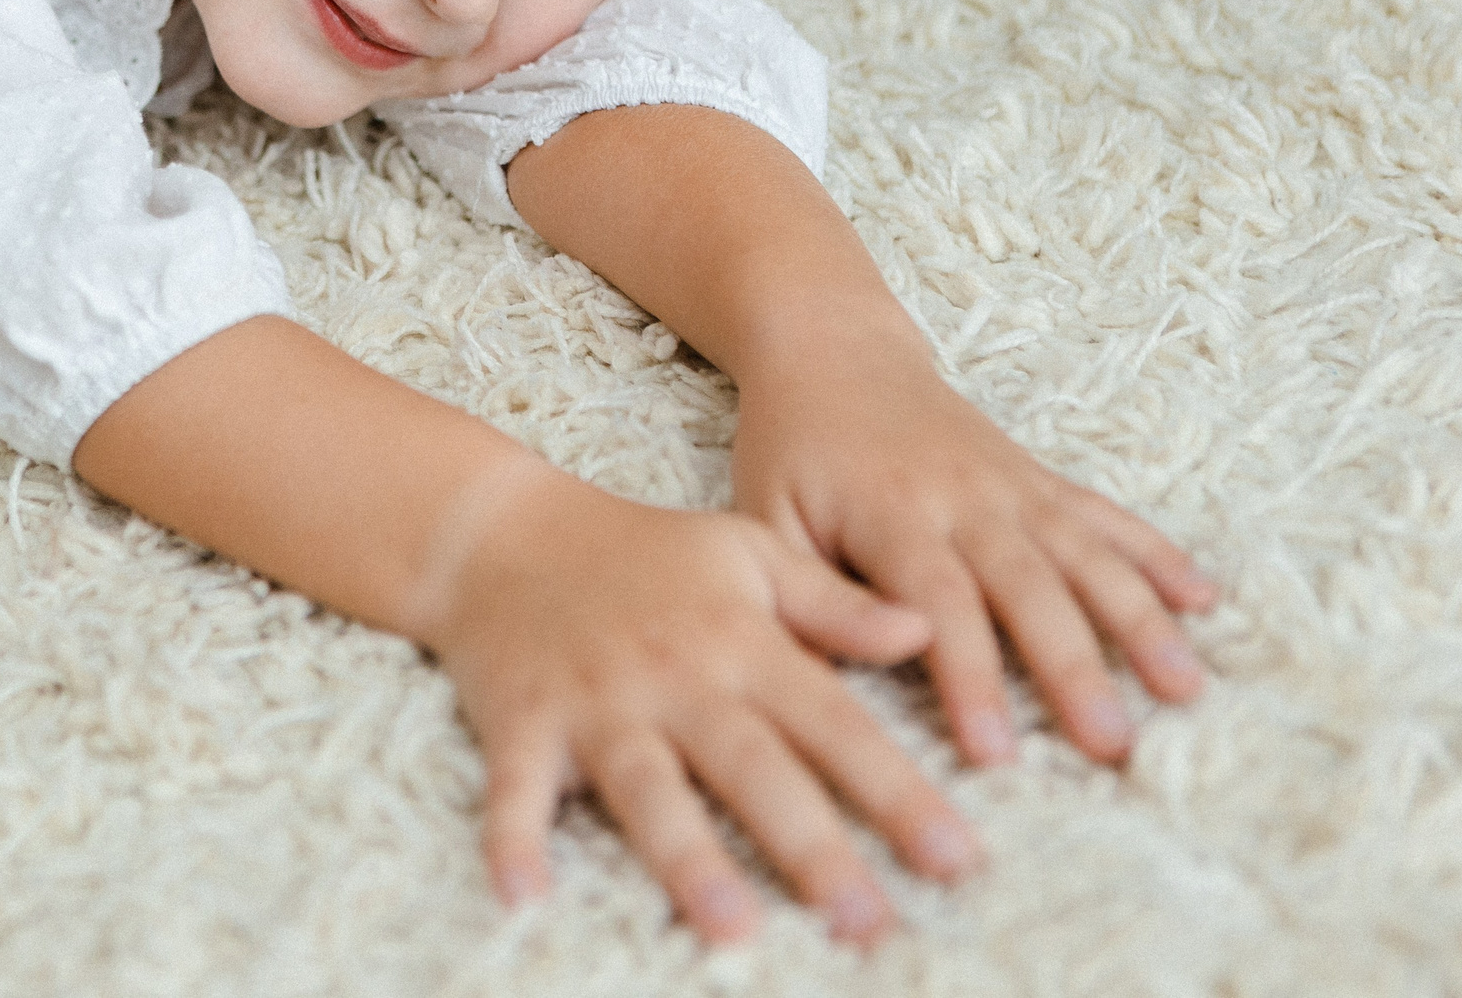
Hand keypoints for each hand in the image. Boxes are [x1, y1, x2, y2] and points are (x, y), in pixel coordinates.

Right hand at [418, 463, 984, 946]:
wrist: (503, 532)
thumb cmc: (640, 552)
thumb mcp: (746, 553)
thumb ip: (832, 604)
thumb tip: (924, 632)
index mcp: (739, 641)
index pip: (833, 725)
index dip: (897, 792)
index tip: (958, 860)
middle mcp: (675, 678)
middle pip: (752, 769)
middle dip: (812, 848)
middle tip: (868, 925)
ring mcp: (596, 703)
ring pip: (648, 788)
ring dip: (687, 859)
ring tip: (734, 929)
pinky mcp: (520, 723)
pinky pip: (515, 790)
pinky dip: (512, 841)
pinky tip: (523, 899)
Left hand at [729, 304, 1218, 767]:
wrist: (833, 349)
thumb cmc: (792, 450)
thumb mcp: (763, 516)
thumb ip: (803, 594)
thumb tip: (833, 678)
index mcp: (891, 514)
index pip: (939, 605)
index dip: (968, 678)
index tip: (994, 753)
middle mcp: (965, 498)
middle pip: (1030, 589)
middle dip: (1074, 669)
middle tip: (1112, 747)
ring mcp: (1012, 486)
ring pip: (1086, 555)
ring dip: (1140, 621)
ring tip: (1184, 690)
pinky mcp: (1038, 478)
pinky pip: (1107, 517)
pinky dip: (1157, 556)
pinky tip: (1204, 601)